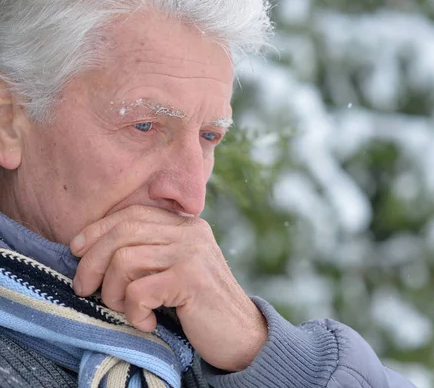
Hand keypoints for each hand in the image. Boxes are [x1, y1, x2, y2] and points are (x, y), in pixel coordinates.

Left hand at [70, 205, 266, 371]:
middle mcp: (191, 233)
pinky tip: (149, 324)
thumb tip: (92, 248)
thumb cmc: (200, 306)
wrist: (241, 335)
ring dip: (113, 293)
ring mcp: (192, 254)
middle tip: (83, 289)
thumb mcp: (177, 269)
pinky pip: (138, 291)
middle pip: (122, 232)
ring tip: (128, 310)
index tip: (76, 251)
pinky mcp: (190, 280)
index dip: (98, 229)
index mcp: (187, 226)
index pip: (133, 213)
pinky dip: (134, 313)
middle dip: (92, 262)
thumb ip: (151, 251)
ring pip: (123, 261)